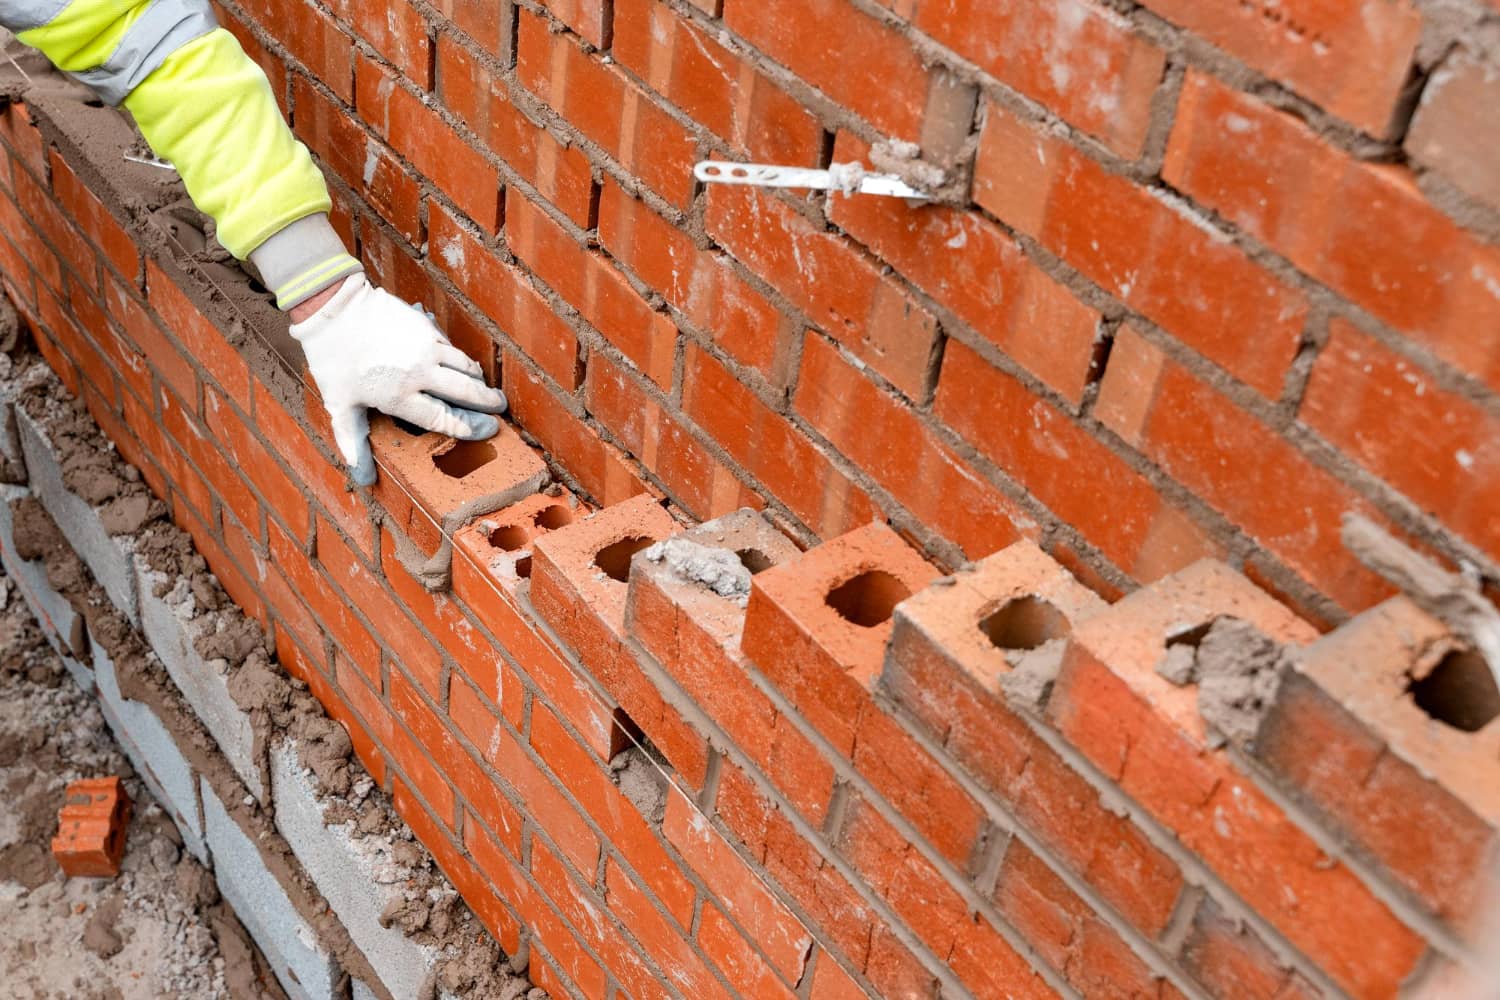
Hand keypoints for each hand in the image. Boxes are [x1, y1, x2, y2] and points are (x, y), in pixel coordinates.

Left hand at [289, 276, 506, 485]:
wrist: (333, 309)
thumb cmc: (334, 361)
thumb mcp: (340, 405)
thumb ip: (354, 442)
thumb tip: (364, 481)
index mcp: (399, 396)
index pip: (446, 418)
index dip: (471, 427)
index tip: (489, 430)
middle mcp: (419, 373)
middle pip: (465, 392)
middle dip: (487, 403)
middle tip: (500, 408)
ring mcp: (426, 348)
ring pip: (465, 367)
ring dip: (479, 380)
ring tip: (486, 388)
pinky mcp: (426, 328)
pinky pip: (452, 348)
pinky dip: (462, 359)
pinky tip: (463, 365)